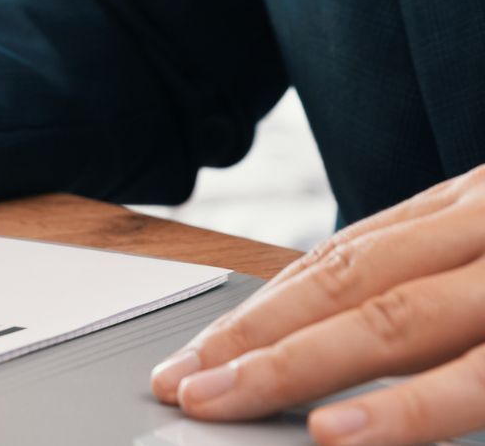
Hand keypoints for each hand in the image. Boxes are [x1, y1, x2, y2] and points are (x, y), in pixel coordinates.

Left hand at [150, 166, 484, 444]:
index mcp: (470, 211)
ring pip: (393, 322)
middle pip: (347, 283)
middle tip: (181, 384)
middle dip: (252, 336)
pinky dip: (404, 408)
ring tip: (221, 402)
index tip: (198, 352)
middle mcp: (481, 231)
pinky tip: (337, 433)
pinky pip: (475, 377)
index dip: (264, 307)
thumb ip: (444, 282)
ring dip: (295, 366)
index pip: (344, 258)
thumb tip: (347, 334)